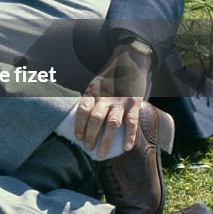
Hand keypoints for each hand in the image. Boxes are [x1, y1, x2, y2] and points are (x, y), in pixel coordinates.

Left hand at [74, 42, 152, 156]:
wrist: (130, 61)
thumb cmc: (110, 77)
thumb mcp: (95, 84)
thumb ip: (91, 100)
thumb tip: (82, 120)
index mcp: (93, 92)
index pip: (82, 110)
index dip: (79, 125)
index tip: (78, 138)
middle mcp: (105, 97)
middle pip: (95, 119)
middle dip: (90, 135)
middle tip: (88, 147)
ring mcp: (121, 101)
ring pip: (112, 123)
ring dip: (106, 140)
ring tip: (101, 152)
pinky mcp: (134, 103)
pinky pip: (132, 122)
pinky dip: (130, 136)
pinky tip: (127, 147)